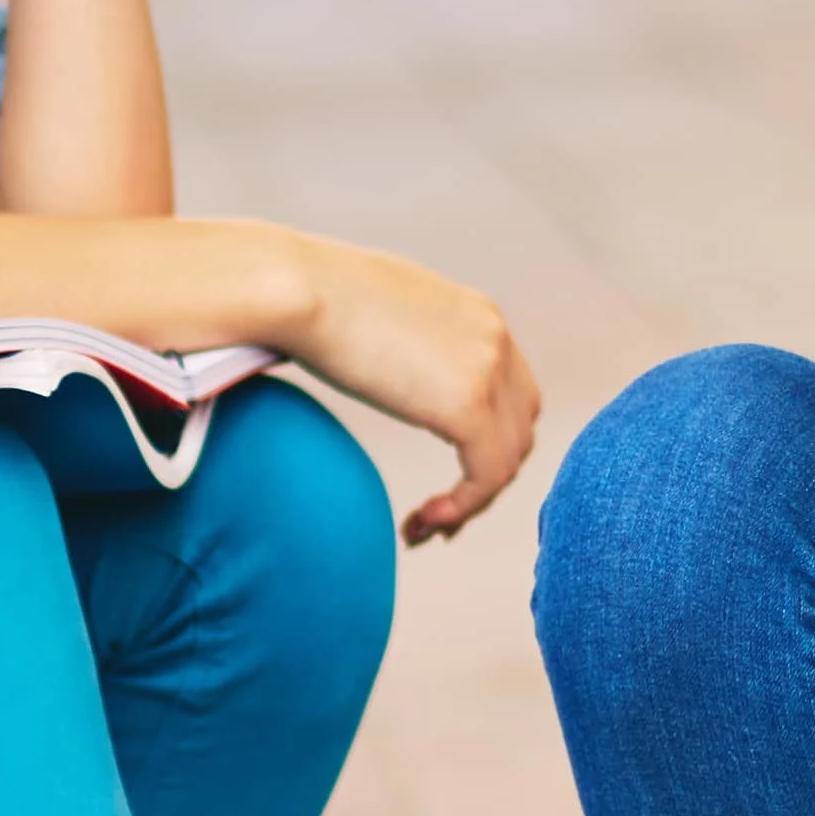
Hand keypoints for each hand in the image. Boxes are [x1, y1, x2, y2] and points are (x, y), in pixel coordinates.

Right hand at [281, 234, 543, 543]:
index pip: (511, 392)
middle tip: (438, 515)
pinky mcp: (467, 405)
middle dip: (484, 477)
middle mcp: (495, 338)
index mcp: (478, 315)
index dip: (486, 442)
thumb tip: (387, 367)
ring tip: (422, 526)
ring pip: (506, 460)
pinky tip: (422, 523)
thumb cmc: (309, 295)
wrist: (296, 288)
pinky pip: (486, 476)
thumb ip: (404, 341)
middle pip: (518, 429)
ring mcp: (488, 370)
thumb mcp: (380, 314)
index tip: (445, 474)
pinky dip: (461, 508)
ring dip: (470, 504)